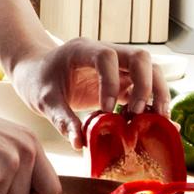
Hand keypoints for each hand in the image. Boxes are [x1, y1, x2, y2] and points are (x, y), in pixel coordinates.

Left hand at [9, 38, 168, 149]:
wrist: (35, 73)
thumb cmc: (37, 80)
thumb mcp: (43, 99)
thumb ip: (61, 119)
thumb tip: (79, 143)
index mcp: (82, 50)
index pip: (106, 56)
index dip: (112, 82)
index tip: (107, 109)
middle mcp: (104, 53)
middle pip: (140, 57)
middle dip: (146, 85)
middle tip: (139, 113)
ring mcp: (117, 67)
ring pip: (151, 69)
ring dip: (157, 93)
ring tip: (157, 119)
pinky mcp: (122, 82)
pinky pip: (146, 88)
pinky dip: (154, 103)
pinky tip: (155, 123)